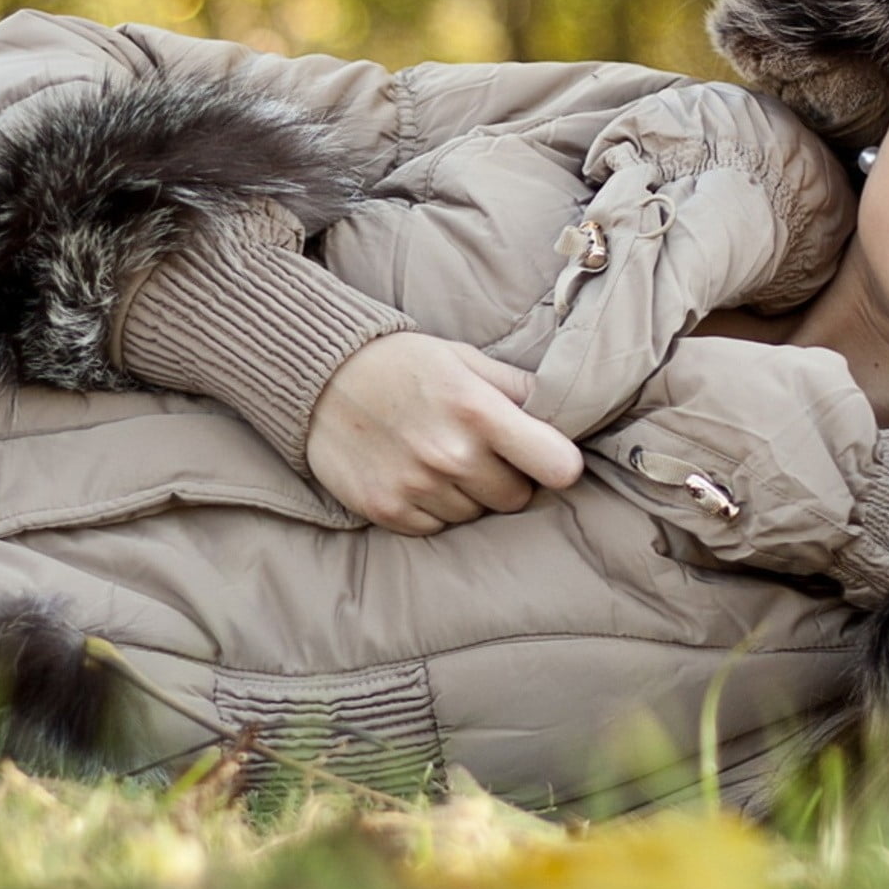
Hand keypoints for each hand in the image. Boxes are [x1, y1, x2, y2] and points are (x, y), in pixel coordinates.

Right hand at [304, 332, 584, 534]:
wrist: (319, 379)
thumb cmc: (403, 365)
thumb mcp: (465, 359)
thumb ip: (517, 388)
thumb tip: (570, 412)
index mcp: (478, 410)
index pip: (558, 466)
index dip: (558, 464)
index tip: (546, 458)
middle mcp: (450, 453)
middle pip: (516, 498)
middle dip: (506, 478)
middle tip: (479, 452)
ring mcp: (416, 486)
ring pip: (475, 516)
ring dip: (466, 495)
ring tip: (439, 459)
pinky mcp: (386, 509)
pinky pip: (436, 528)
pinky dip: (432, 509)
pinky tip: (414, 476)